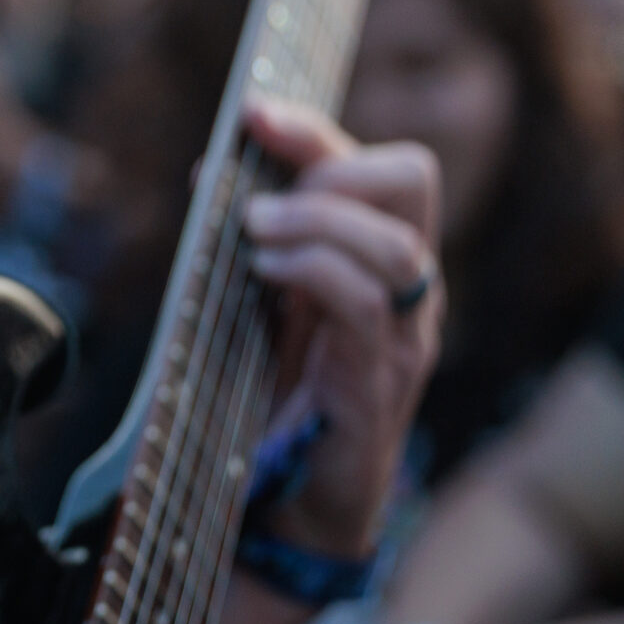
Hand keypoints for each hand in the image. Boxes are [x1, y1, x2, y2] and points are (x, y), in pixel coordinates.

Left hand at [240, 101, 441, 558]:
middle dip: (332, 164)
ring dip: (316, 220)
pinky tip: (265, 270)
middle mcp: (409, 290)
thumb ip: (255, 239)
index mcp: (382, 260)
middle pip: (412, 180)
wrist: (291, 511)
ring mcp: (404, 338)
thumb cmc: (279, 400)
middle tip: (261, 199)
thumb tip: (210, 171)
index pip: (380, 166)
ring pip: (399, 244)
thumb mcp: (264, 301)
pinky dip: (315, 271)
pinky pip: (369, 306)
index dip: (317, 129)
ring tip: (252, 232)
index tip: (253, 113)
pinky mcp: (381, 386)